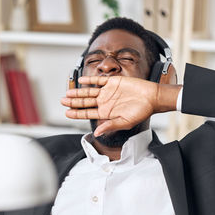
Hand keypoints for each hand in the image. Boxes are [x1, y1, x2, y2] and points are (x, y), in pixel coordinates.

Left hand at [61, 76, 181, 135]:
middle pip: (85, 102)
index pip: (87, 113)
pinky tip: (81, 81)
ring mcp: (107, 92)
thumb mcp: (125, 122)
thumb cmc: (141, 112)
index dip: (76, 113)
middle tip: (62, 101)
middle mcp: (104, 102)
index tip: (67, 113)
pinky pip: (98, 81)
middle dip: (73, 102)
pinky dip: (89, 80)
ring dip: (78, 92)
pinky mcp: (112, 82)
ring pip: (89, 92)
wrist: (152, 97)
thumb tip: (97, 133)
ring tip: (68, 92)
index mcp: (106, 113)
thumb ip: (110, 126)